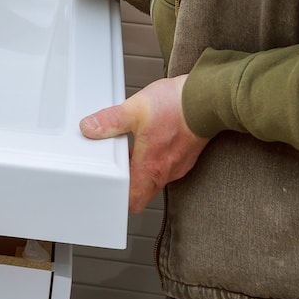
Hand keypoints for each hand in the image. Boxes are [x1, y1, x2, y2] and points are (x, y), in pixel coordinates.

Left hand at [79, 75, 209, 212]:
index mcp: (151, 167)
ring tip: (129, 151)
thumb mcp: (136, 109)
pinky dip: (155, 159)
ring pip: (155, 179)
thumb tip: (89, 128)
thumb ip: (110, 120)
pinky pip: (167, 166)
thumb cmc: (178, 105)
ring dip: (141, 170)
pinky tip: (150, 141)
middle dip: (127, 184)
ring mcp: (179, 164)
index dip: (118, 199)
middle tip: (115, 167)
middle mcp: (166, 171)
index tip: (108, 187)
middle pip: (143, 192)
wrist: (209, 97)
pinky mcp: (186, 154)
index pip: (133, 201)